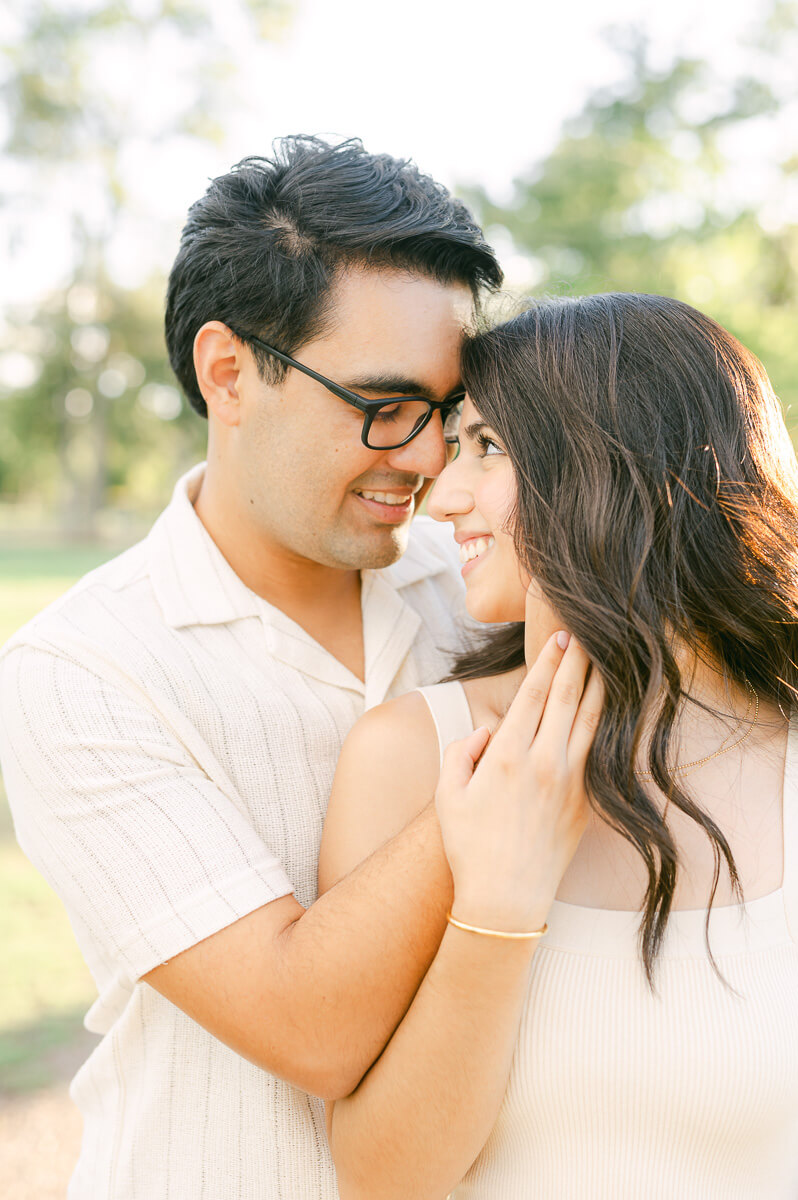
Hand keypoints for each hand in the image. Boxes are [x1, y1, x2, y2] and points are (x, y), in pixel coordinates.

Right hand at [435, 632, 602, 932]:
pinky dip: (606, 723)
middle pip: (567, 698)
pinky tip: (611, 707)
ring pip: (590, 720)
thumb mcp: (448, 795)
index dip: (548, 662)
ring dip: (599, 685)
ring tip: (607, 657)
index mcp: (507, 756)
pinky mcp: (585, 801)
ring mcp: (569, 782)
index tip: (559, 638)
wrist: (505, 899)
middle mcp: (543, 762)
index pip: (533, 695)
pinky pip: (597, 751)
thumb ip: (461, 752)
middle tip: (586, 632)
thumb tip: (487, 731)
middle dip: (577, 662)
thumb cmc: (469, 847)